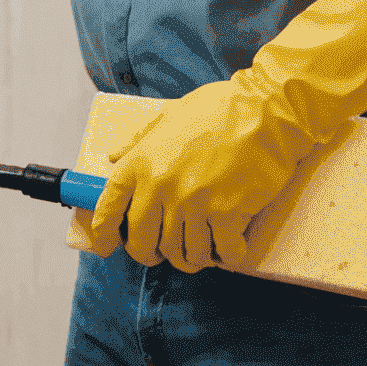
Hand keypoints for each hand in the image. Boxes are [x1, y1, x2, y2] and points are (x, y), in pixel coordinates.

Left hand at [88, 77, 309, 273]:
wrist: (263, 110)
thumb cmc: (218, 109)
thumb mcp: (168, 115)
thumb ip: (138, 141)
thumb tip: (114, 157)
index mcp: (142, 161)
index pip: (110, 206)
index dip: (103, 232)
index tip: (104, 247)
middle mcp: (161, 185)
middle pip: (142, 242)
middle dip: (150, 254)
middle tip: (162, 253)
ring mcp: (193, 202)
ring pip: (183, 254)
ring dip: (192, 257)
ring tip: (202, 247)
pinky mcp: (226, 214)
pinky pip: (222, 254)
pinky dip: (227, 255)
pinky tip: (231, 244)